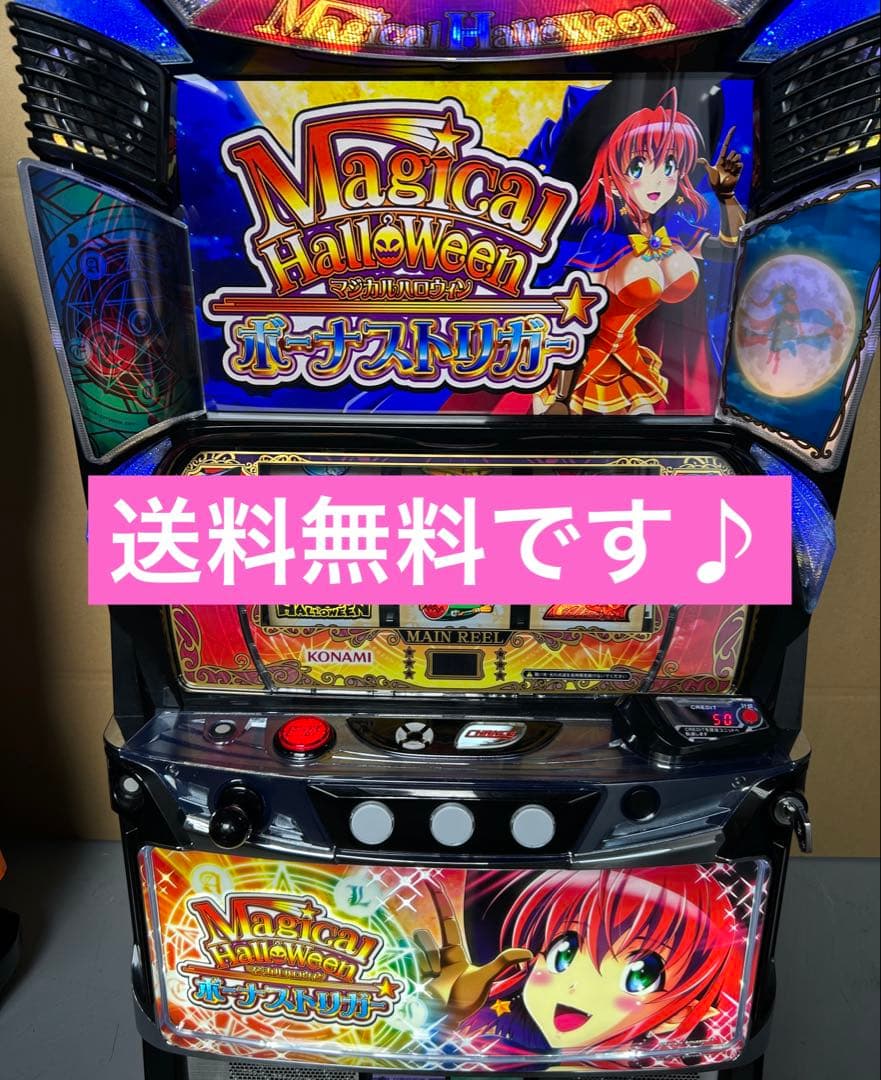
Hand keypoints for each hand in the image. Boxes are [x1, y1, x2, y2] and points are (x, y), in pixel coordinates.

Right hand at [414, 880, 531, 1020]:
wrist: (448, 1025)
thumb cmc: (467, 1001)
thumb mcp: (486, 979)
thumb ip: (503, 962)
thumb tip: (528, 953)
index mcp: (453, 953)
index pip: (446, 921)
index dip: (439, 900)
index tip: (431, 881)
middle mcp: (436, 958)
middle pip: (424, 940)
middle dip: (424, 947)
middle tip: (435, 965)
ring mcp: (422, 969)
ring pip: (419, 955)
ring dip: (427, 968)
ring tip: (436, 984)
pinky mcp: (411, 980)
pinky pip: (412, 971)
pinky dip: (419, 981)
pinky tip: (426, 992)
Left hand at [697, 127, 742, 198]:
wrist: (722, 190)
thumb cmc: (714, 182)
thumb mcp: (710, 172)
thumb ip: (706, 164)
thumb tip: (698, 159)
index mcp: (721, 159)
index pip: (726, 145)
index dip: (730, 136)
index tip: (734, 127)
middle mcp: (728, 160)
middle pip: (733, 152)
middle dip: (730, 159)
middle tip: (725, 168)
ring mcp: (734, 164)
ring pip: (737, 156)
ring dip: (733, 164)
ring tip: (729, 171)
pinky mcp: (739, 169)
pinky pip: (740, 163)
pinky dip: (737, 168)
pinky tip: (733, 173)